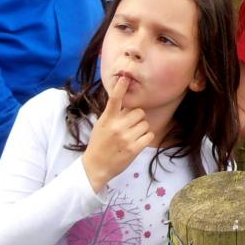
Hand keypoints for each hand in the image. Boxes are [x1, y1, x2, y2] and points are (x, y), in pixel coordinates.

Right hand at [82, 75, 153, 191]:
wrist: (95, 166)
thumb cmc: (99, 143)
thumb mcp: (101, 125)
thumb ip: (113, 114)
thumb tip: (126, 101)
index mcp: (107, 119)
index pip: (115, 99)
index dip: (120, 87)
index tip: (125, 77)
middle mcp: (117, 126)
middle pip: (139, 112)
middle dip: (137, 118)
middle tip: (130, 126)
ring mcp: (126, 138)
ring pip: (145, 124)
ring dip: (141, 129)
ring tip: (131, 136)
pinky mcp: (134, 148)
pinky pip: (149, 135)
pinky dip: (145, 138)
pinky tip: (137, 142)